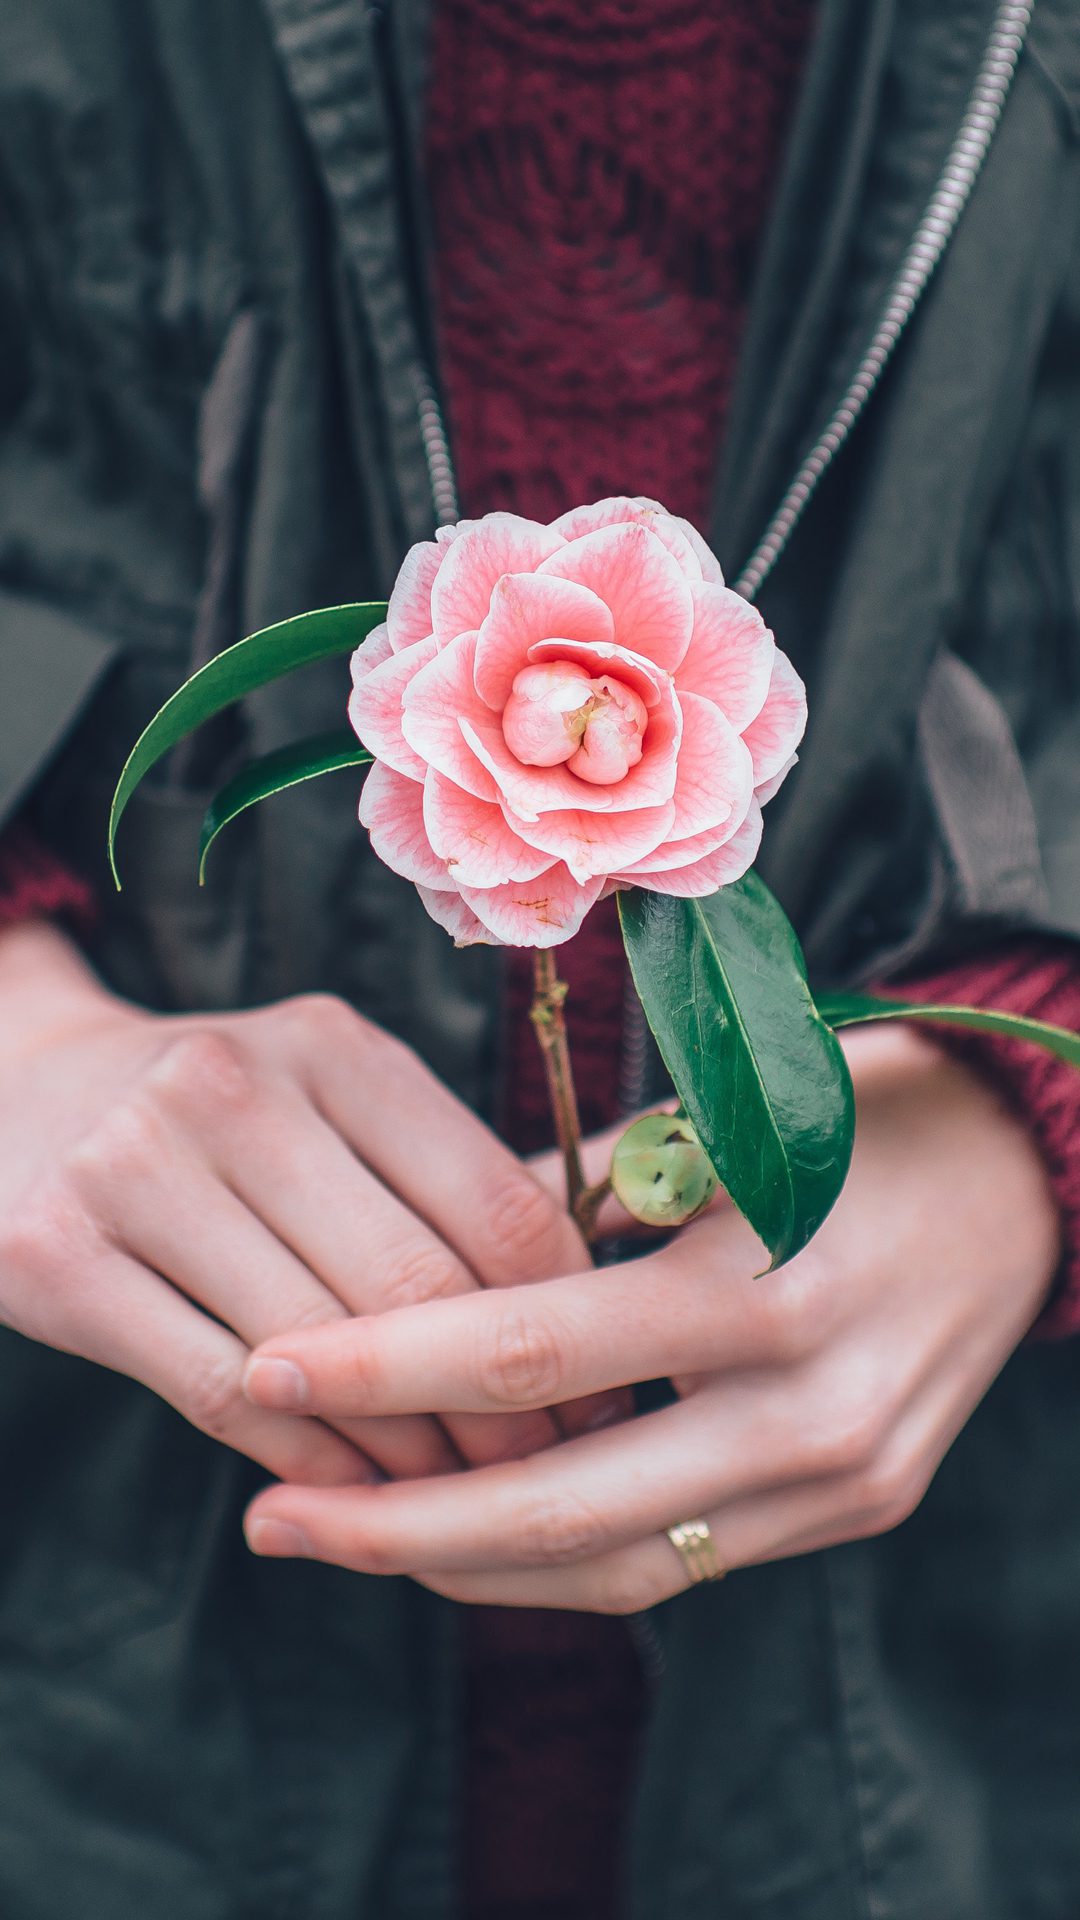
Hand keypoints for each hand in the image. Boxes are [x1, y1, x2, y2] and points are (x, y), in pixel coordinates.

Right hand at [0, 922, 620, 1490]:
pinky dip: (305, 1461)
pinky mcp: (55, 1260)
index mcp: (330, 1045)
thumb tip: (601, 1283)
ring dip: (407, 1449)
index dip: (563, 1315)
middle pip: (413, 1286)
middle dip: (497, 1403)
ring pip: (319, 1354)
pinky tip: (355, 1490)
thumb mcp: (331, 1095)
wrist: (20, 1092)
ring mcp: (133, 1169)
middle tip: (542, 1465)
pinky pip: (218, 1394)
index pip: (494, 1201)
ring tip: (459, 1491)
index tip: (600, 1383)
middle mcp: (232, 1089)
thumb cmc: (221, 1116)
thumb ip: (446, 1172)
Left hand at [243, 1023, 1060, 1606]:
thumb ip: (582, 1196)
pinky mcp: (857, 1508)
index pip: (537, 1349)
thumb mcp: (723, 1114)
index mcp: (770, 1281)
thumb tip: (435, 1260)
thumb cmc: (858, 1111)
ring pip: (617, 1565)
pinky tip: (470, 1533)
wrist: (1026, 1183)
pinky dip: (563, 1556)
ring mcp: (843, 1477)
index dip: (386, 1366)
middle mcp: (812, 1406)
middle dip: (395, 1522)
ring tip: (345, 1534)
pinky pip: (681, 1561)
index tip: (267, 1367)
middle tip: (270, 1513)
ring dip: (466, 1565)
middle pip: (562, 1505)